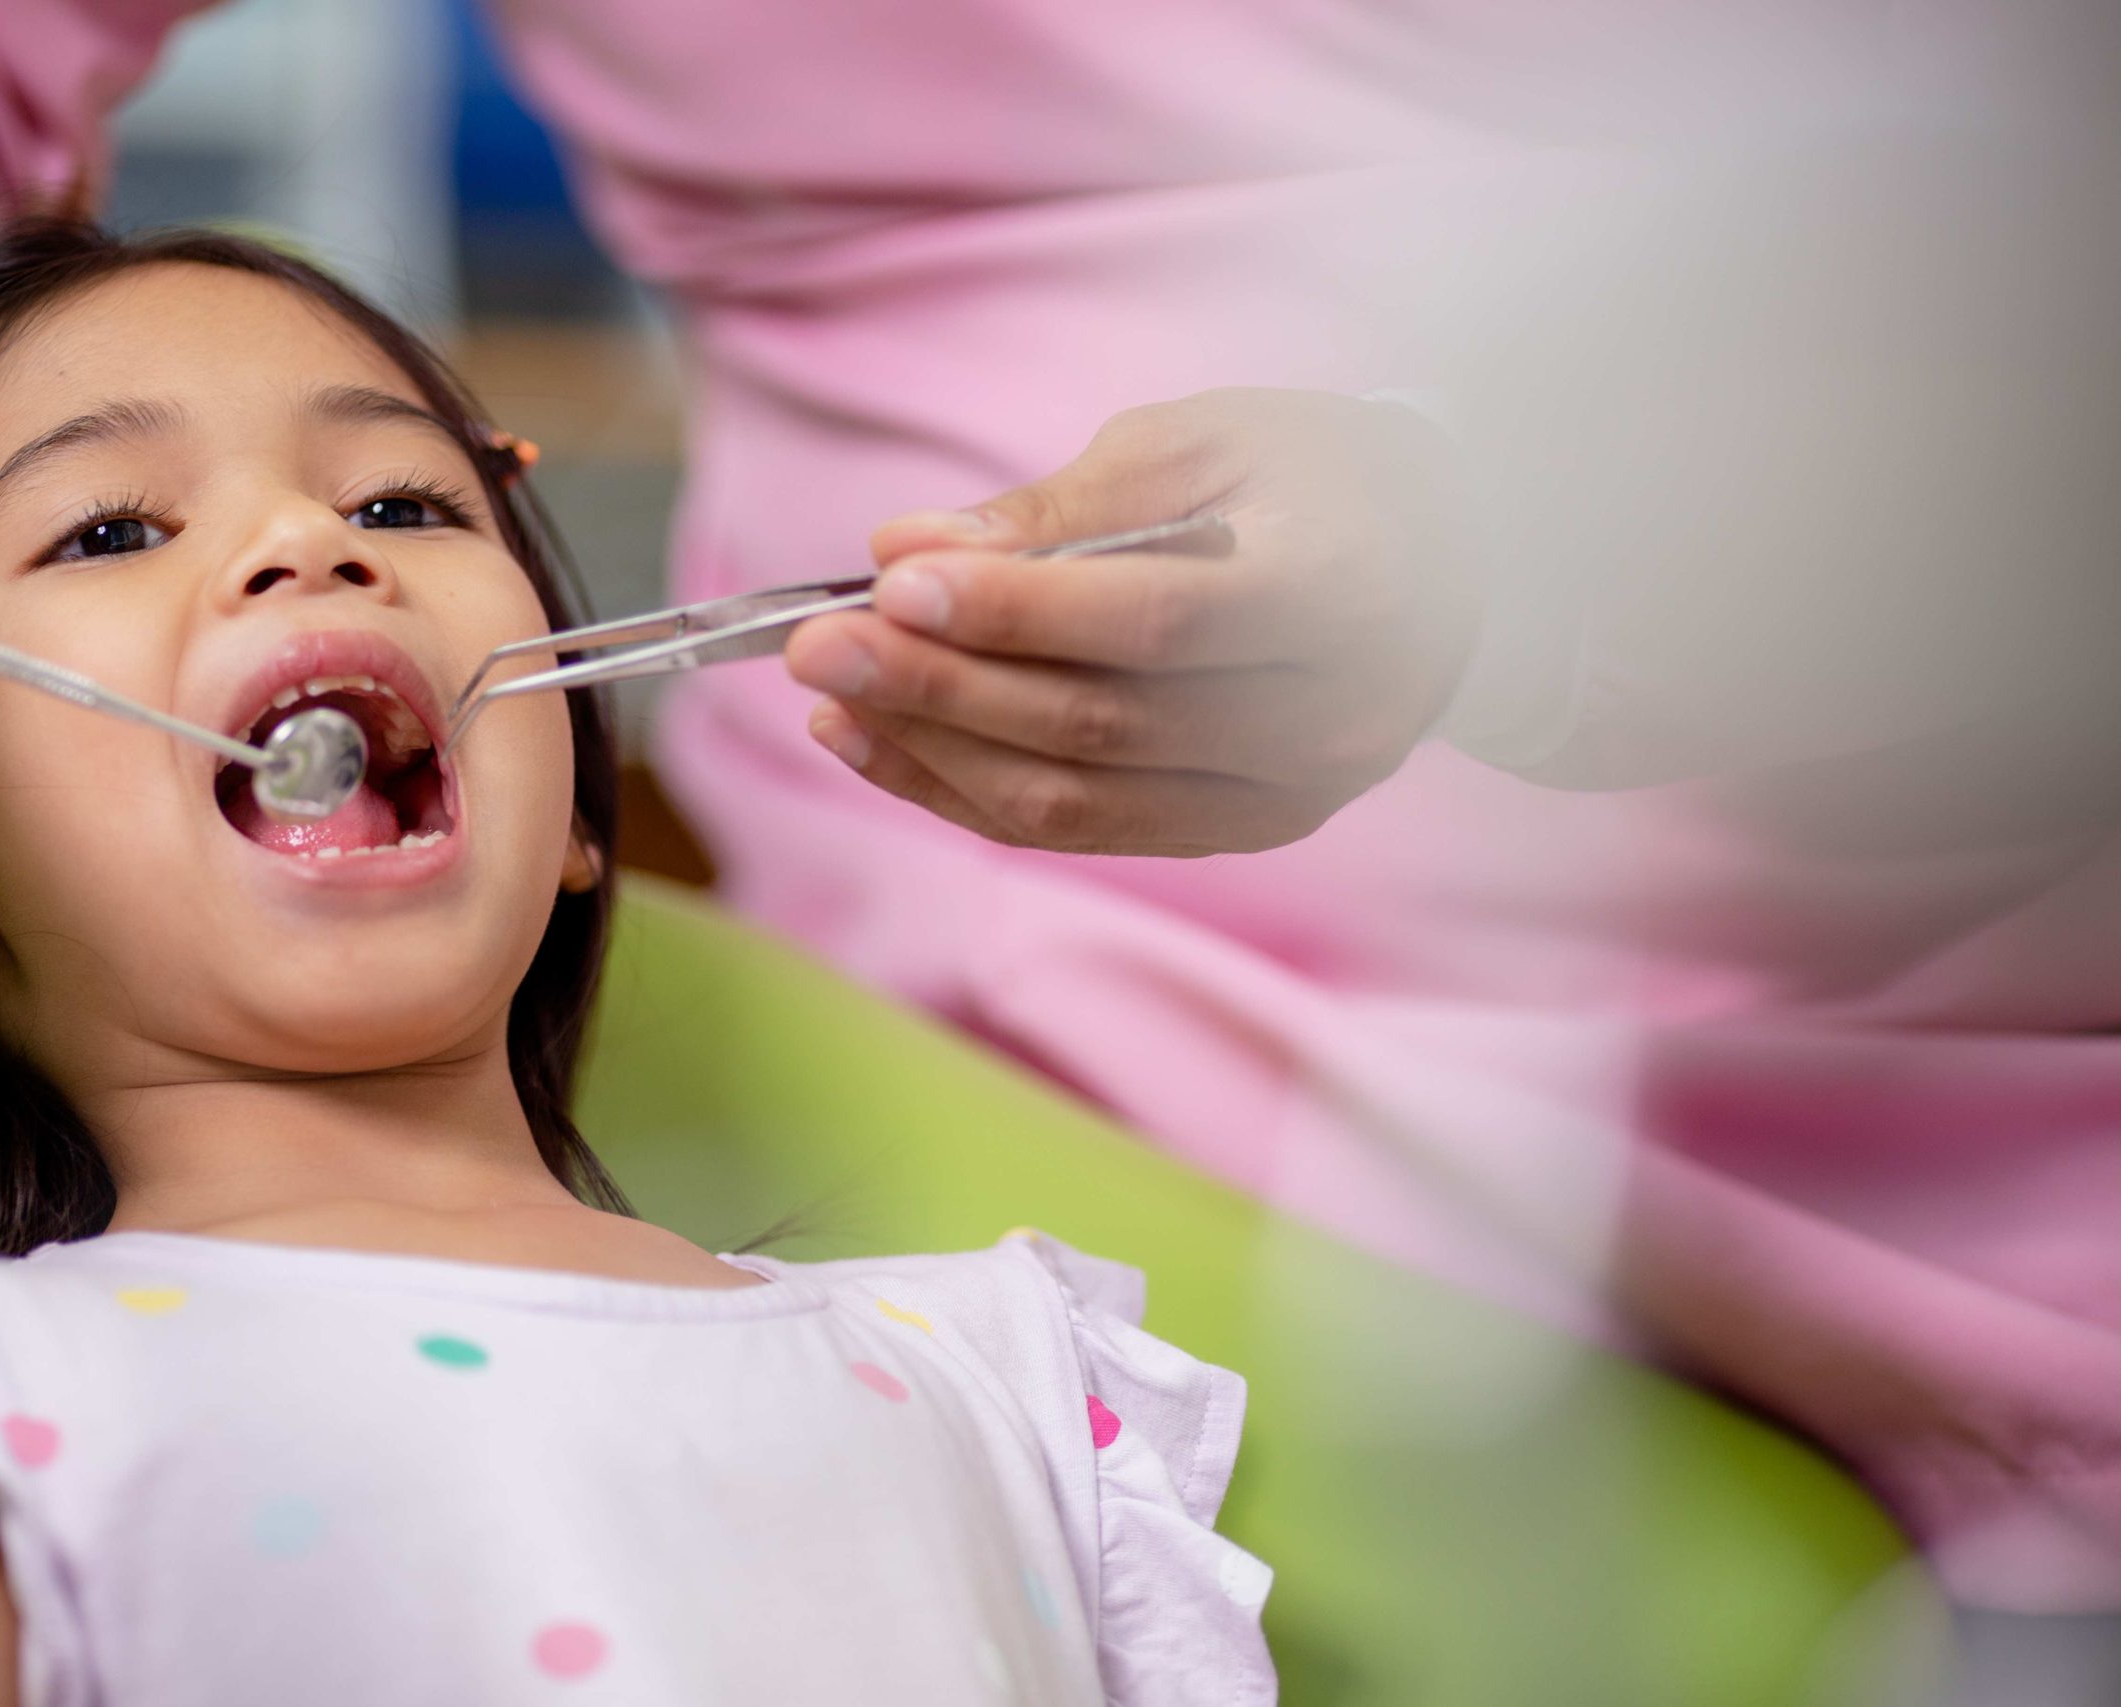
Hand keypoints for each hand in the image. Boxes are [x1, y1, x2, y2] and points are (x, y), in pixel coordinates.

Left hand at [786, 388, 1474, 855]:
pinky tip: (878, 743)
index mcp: (1338, 589)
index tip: (889, 584)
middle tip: (811, 646)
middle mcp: (1328, 716)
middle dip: (940, 686)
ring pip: (1080, 798)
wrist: (1446, 563)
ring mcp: (1291, 793)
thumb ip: (1060, 510)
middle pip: (1102, 723)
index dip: (1017, 612)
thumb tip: (907, 549)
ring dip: (934, 751)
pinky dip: (968, 791)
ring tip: (825, 698)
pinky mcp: (1244, 829)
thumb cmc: (1313, 476)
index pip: (1157, 619)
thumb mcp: (1202, 445)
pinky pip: (1084, 828)